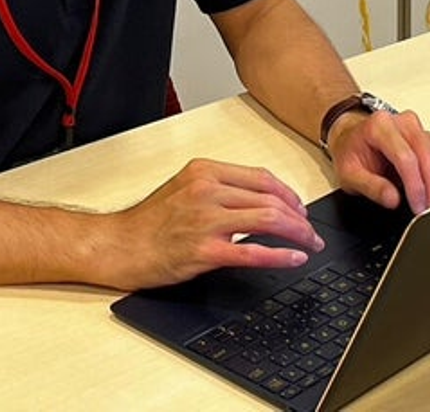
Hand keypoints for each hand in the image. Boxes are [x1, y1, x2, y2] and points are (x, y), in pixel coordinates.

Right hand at [96, 159, 324, 289]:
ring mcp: (206, 220)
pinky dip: (280, 255)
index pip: (261, 177)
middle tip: (310, 231)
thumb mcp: (183, 189)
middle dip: (299, 216)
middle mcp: (207, 190)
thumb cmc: (147, 223)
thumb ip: (217, 189)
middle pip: (270, 198)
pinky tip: (293, 259)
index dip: (288, 193)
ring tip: (309, 244)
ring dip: (297, 233)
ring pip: (268, 219)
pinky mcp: (204, 250)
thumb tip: (256, 201)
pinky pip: (253, 252)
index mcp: (204, 171)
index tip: (299, 208)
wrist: (119, 245)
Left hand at [327, 108, 429, 213]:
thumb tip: (393, 200)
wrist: (353, 138)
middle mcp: (406, 125)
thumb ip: (370, 186)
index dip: (415, 186)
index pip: (406, 157)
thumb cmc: (351, 152)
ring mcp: (423, 133)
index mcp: (381, 126)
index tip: (417, 208)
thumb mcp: (348, 173)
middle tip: (429, 214)